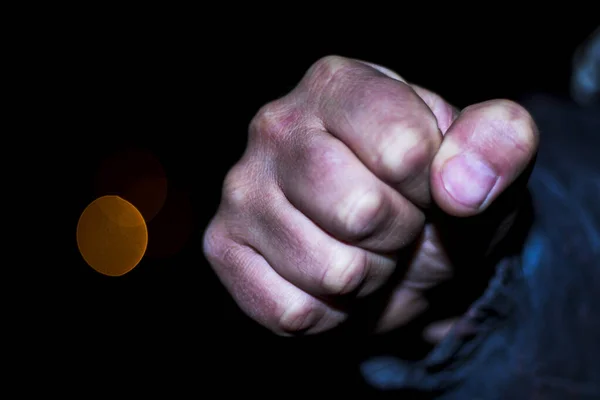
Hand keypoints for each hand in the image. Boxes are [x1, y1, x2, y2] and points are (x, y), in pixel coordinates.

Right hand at [203, 56, 537, 335]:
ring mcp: (240, 188)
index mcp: (338, 84)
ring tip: (360, 246)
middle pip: (359, 211)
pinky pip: (293, 311)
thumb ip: (499, 143)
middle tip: (392, 222)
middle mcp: (276, 126)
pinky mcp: (223, 245)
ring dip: (366, 276)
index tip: (429, 185)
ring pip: (332, 271)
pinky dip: (330, 312)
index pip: (404, 151)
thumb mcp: (483, 162)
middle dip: (397, 234)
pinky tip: (325, 275)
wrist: (394, 249)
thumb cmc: (432, 196)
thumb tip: (460, 184)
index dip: (435, 187)